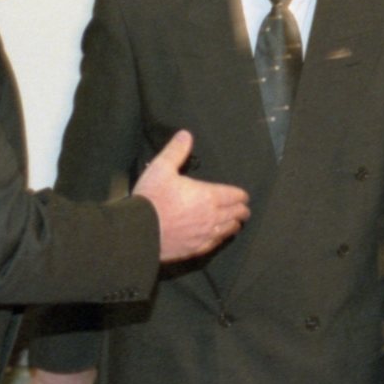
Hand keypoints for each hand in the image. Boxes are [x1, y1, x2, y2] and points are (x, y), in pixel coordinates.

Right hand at [132, 131, 250, 262]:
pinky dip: (220, 239)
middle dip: (241, 210)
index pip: (232, 195)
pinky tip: (219, 239)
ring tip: (237, 223)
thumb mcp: (162, 167)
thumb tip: (186, 135)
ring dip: (233, 225)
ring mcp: (203, 235)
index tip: (244, 196)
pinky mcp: (194, 249)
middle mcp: (210, 216)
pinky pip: (213, 244)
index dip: (240, 195)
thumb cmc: (152, 198)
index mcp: (207, 196)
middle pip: (233, 213)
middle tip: (244, 210)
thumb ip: (176, 151)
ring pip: (226, 230)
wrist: (139, 230)